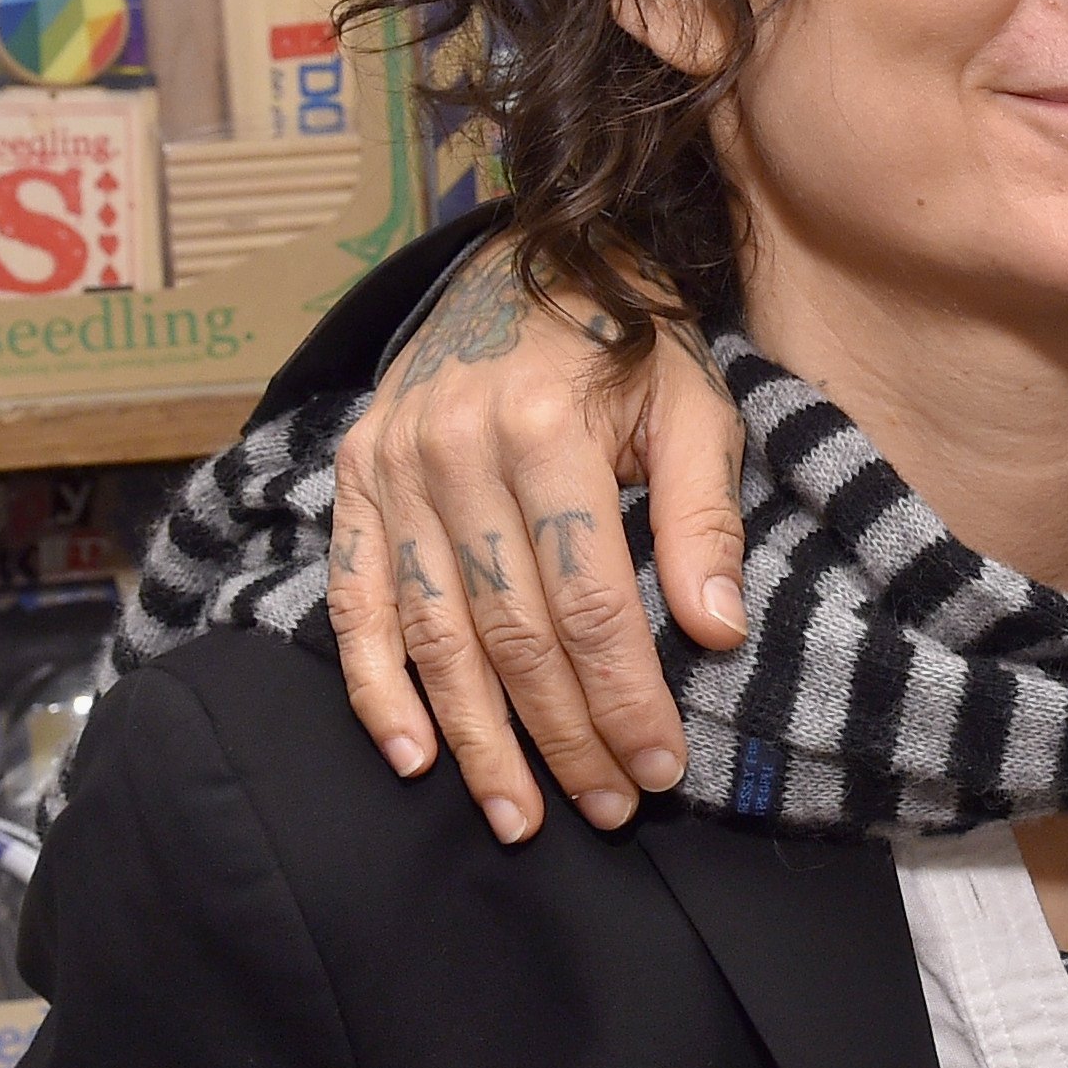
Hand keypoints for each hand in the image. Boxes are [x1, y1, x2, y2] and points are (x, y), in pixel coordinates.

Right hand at [325, 239, 747, 841]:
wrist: (534, 250)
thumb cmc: (631, 339)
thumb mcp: (694, 404)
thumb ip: (701, 516)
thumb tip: (714, 631)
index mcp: (544, 429)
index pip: (589, 603)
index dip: (624, 698)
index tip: (660, 768)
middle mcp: (452, 451)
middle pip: (511, 633)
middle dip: (563, 737)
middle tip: (609, 810)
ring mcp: (391, 465)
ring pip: (433, 634)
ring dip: (477, 739)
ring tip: (520, 817)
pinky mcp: (352, 475)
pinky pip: (354, 600)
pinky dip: (376, 686)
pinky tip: (413, 756)